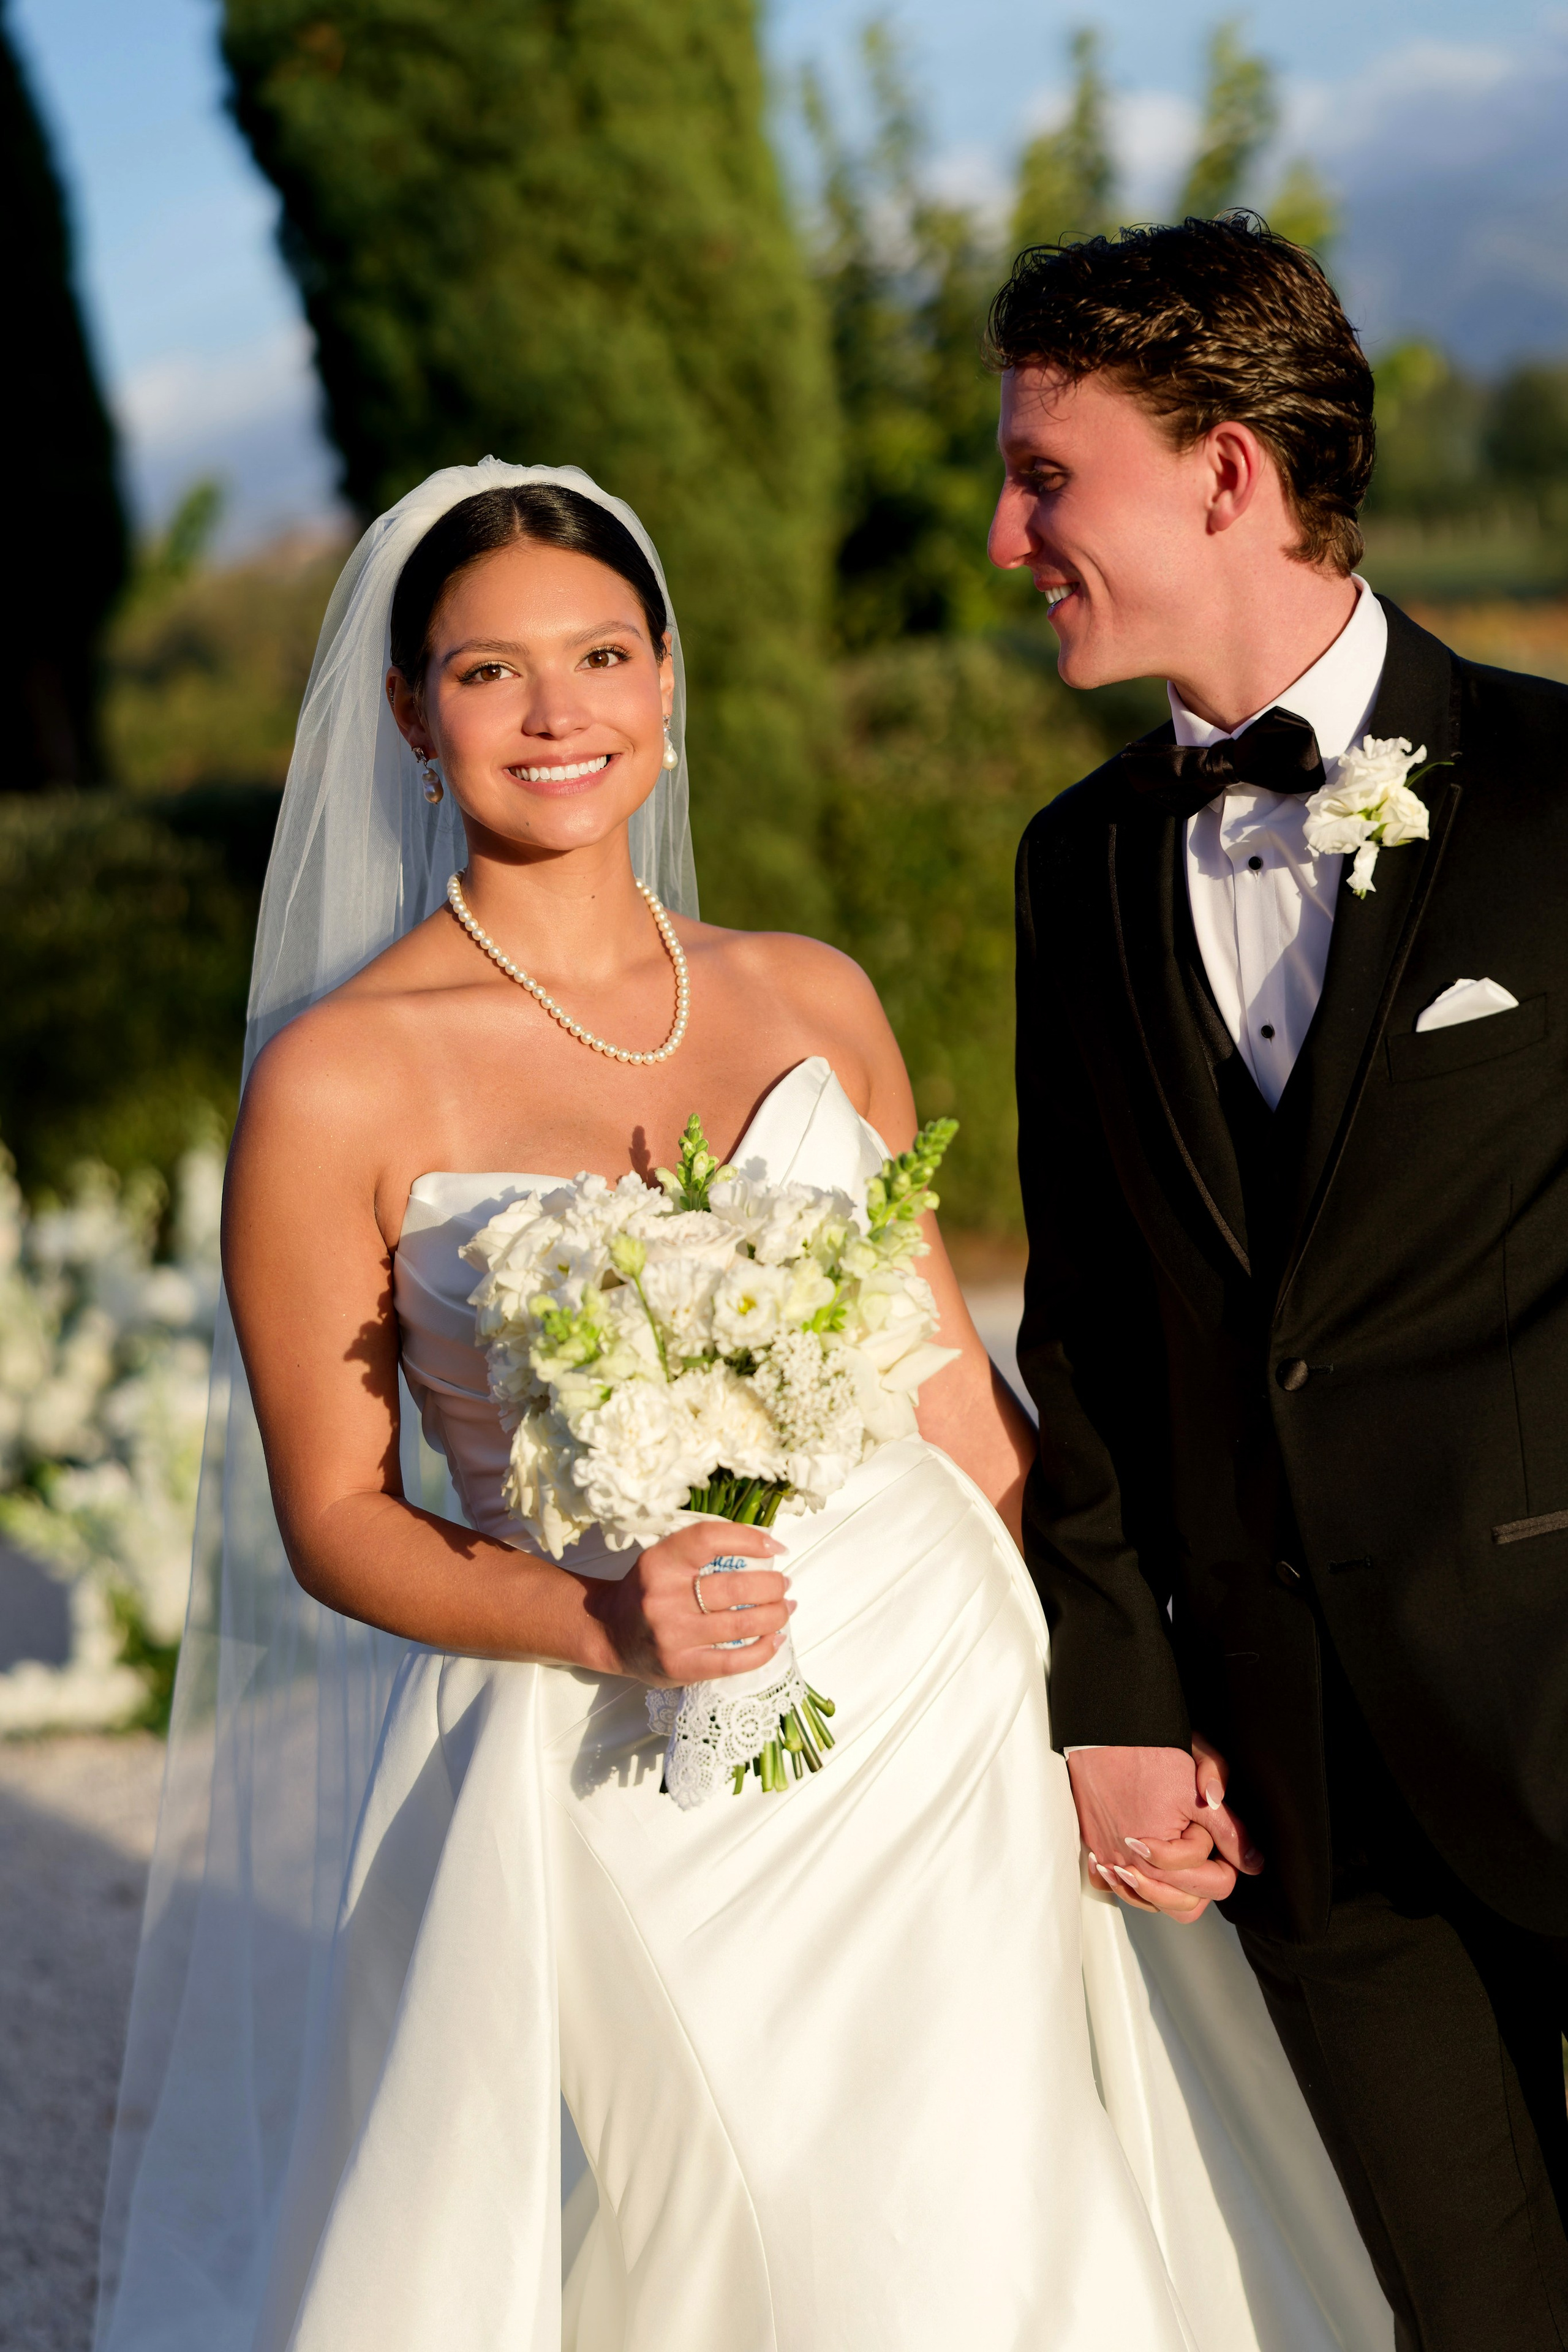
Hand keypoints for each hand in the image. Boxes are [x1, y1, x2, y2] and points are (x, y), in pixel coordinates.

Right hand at [578, 1519, 793, 1686]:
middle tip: (783, 1584)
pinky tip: (775, 1639)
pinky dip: (762, 1650)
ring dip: (774, 1615)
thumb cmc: (648, 1591)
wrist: (609, 1632)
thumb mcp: (664, 1559)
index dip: (748, 1539)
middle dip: (771, 1585)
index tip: (776, 1547)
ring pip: (740, 1624)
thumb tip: (764, 1546)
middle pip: (734, 1588)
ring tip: (785, 1608)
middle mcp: (663, 1597)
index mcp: (659, 1562)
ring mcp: (672, 1636)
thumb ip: (703, 1551)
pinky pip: (732, 1661)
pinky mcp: (680, 1667)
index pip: (709, 1539)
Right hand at [1067, 1738, 1260, 1923]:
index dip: (1224, 1858)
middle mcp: (1133, 1869)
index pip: (1216, 1886)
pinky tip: (1139, 1860)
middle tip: (1196, 1844)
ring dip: (1166, 1888)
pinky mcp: (1094, 1850)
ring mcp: (1109, 1862)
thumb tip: (1253, 1864)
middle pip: (1185, 1905)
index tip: (1211, 1831)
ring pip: (1150, 1903)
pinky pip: (1114, 1888)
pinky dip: (1128, 1882)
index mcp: (1163, 1861)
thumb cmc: (1147, 1757)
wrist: (1103, 1736)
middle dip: (1199, 1879)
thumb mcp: (1199, 1794)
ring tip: (1172, 1856)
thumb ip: (1229, 1833)